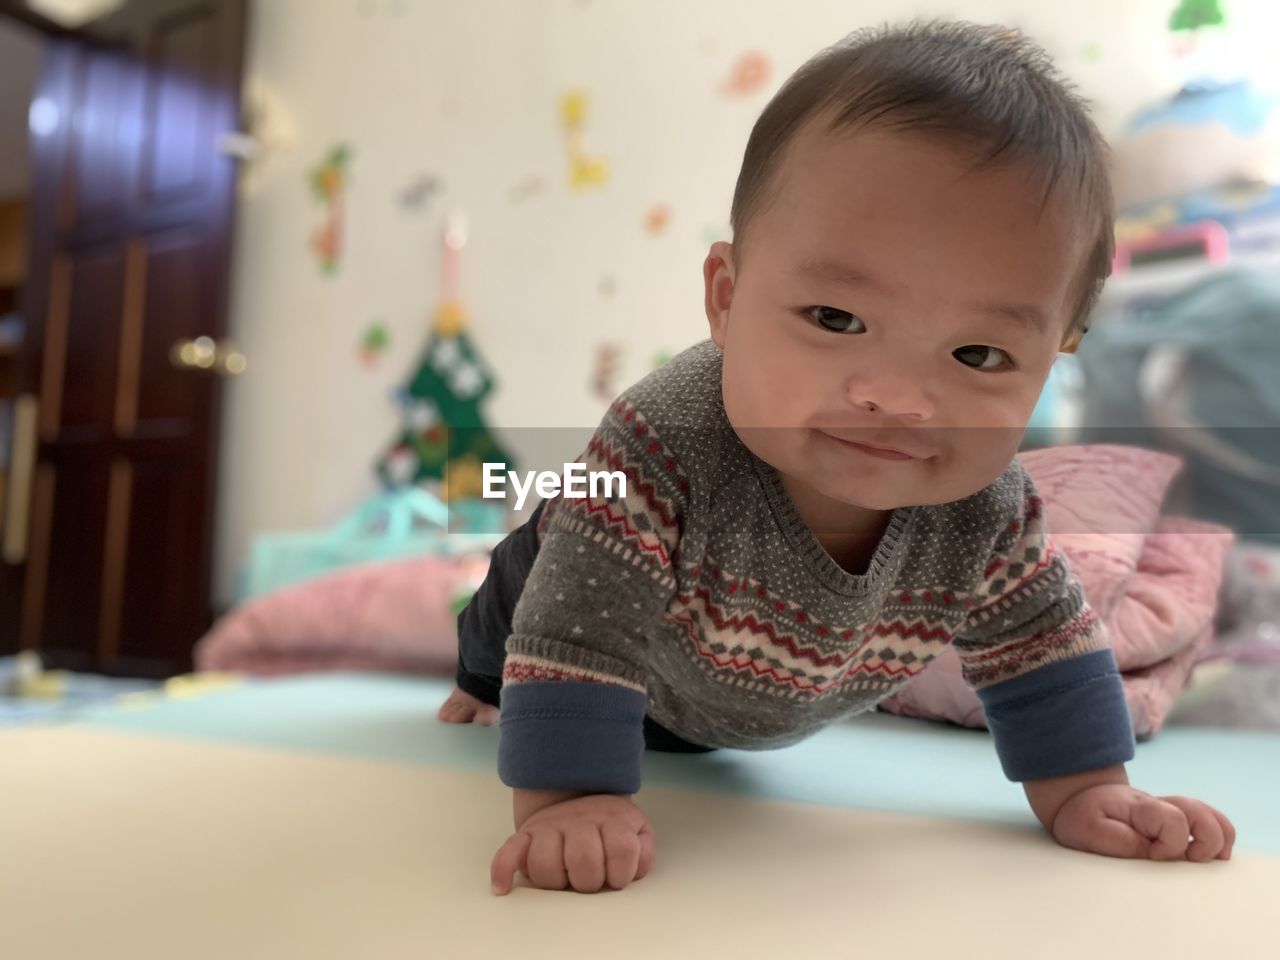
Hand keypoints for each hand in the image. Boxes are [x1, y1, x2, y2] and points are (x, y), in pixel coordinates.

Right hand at [490, 793, 655, 894]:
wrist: (579, 789)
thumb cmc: (610, 824)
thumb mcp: (637, 831)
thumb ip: (643, 852)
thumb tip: (633, 869)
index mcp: (612, 819)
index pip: (621, 851)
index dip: (620, 874)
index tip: (615, 877)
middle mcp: (579, 820)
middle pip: (583, 861)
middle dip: (588, 882)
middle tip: (588, 879)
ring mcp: (550, 826)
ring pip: (544, 863)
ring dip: (554, 881)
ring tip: (563, 879)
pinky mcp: (526, 834)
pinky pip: (509, 851)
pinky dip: (503, 870)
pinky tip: (503, 887)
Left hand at [1051, 784, 1234, 861]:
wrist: (1077, 798)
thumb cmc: (1081, 816)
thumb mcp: (1086, 828)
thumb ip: (1118, 840)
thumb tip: (1152, 854)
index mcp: (1140, 807)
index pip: (1174, 820)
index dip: (1170, 844)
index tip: (1152, 856)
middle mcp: (1160, 806)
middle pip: (1202, 813)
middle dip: (1208, 841)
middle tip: (1191, 860)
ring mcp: (1170, 813)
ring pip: (1210, 816)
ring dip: (1219, 838)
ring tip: (1211, 860)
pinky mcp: (1173, 823)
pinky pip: (1208, 823)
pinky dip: (1218, 837)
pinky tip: (1210, 855)